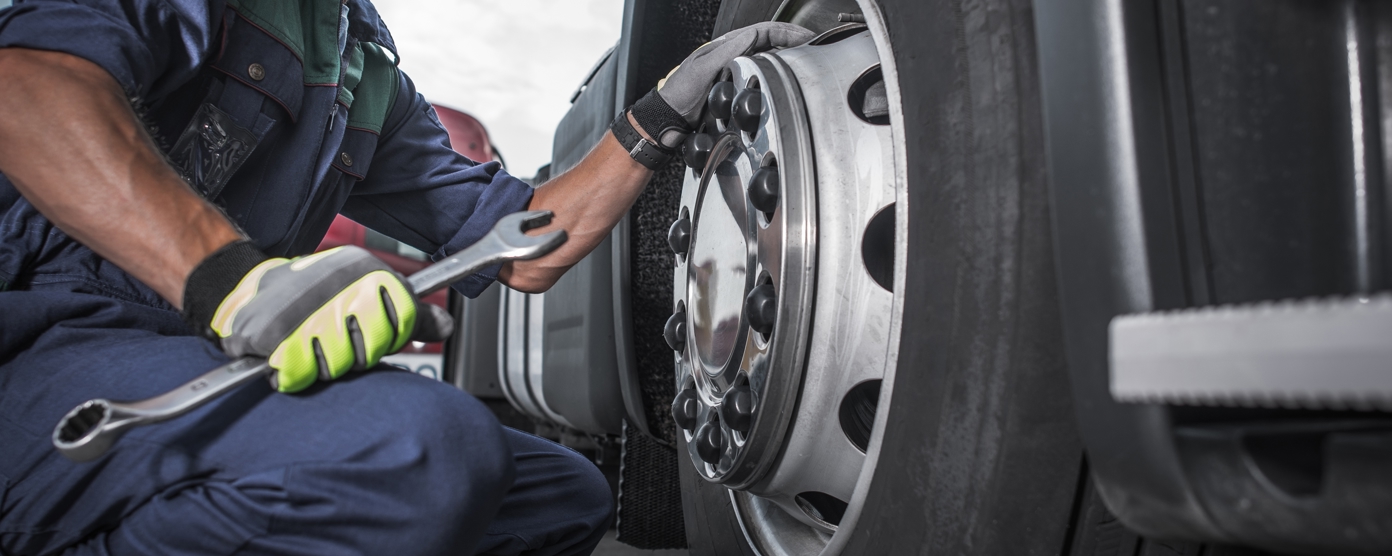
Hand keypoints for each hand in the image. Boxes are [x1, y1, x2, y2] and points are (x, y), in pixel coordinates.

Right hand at [190, 244, 452, 392]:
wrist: (253, 288)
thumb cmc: (317, 297)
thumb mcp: (368, 295)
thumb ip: (410, 316)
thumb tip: (447, 327)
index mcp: (366, 270)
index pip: (404, 321)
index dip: (386, 337)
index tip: (367, 331)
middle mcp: (337, 284)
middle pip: (371, 350)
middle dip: (352, 354)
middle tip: (332, 337)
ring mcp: (304, 308)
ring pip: (336, 365)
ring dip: (321, 364)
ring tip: (308, 342)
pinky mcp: (270, 334)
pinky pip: (298, 375)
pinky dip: (291, 373)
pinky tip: (288, 353)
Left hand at [629, 22, 813, 144]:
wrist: (668, 119)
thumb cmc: (680, 94)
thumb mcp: (703, 69)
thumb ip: (728, 52)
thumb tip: (752, 34)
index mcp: (726, 46)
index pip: (763, 31)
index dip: (786, 31)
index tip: (806, 37)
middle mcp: (733, 55)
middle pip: (770, 41)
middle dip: (793, 40)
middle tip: (813, 45)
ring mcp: (736, 71)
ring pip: (769, 57)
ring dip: (789, 55)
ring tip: (807, 58)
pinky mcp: (737, 88)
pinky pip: (763, 76)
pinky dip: (779, 74)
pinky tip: (788, 79)